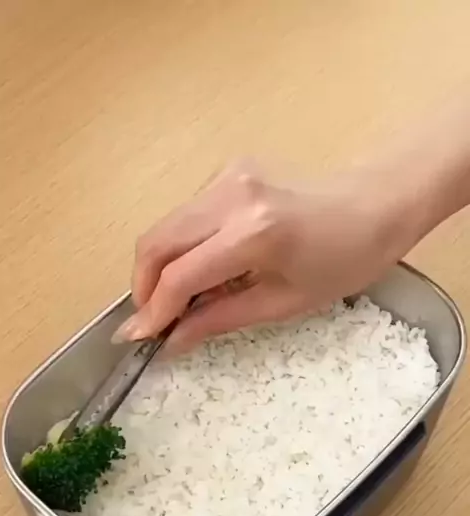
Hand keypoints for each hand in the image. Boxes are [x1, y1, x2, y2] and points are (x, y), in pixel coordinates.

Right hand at [113, 159, 411, 353]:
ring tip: (178, 304)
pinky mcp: (228, 171)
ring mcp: (227, 176)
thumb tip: (171, 342)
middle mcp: (231, 195)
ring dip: (160, 268)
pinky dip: (181, 248)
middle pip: (157, 242)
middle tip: (150, 323)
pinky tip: (202, 272)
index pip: (180, 276)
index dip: (154, 312)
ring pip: (166, 226)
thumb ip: (220, 319)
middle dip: (143, 287)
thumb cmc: (345, 261)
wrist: (379, 203)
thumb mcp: (284, 303)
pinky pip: (186, 215)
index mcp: (253, 233)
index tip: (138, 340)